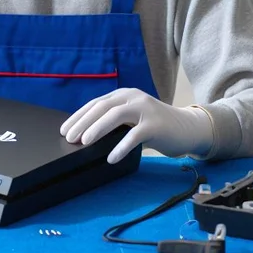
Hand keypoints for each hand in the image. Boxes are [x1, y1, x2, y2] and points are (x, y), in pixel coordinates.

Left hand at [60, 88, 213, 163]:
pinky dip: (121, 146)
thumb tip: (86, 136)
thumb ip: (115, 122)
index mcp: (124, 95)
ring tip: (84, 142)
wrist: (188, 129)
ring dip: (98, 128)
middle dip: (83, 122)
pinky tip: (111, 157)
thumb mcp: (133, 119)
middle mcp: (133, 98)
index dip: (78, 116)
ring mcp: (145, 109)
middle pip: (102, 107)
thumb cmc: (156, 126)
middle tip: (69, 138)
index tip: (64, 129)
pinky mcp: (156, 125)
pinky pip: (135, 135)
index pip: (96, 103)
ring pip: (116, 115)